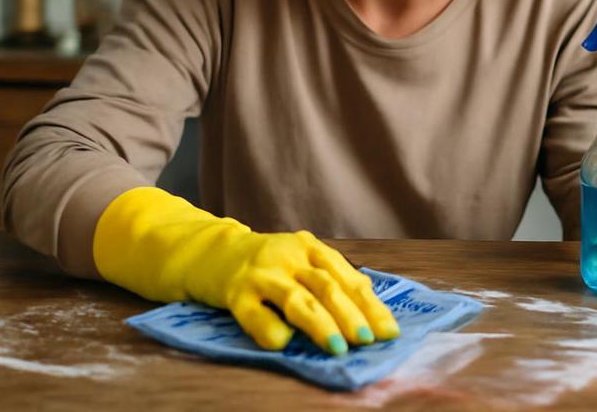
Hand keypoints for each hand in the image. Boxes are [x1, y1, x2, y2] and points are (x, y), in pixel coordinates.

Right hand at [93, 187, 398, 353]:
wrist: (207, 252)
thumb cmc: (265, 265)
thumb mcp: (298, 265)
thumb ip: (328, 283)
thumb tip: (370, 315)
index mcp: (310, 248)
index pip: (348, 277)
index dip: (370, 305)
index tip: (389, 331)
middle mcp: (288, 255)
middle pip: (326, 285)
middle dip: (351, 315)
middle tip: (368, 340)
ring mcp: (261, 272)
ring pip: (296, 298)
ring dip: (320, 324)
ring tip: (338, 347)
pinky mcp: (234, 291)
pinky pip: (254, 313)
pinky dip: (270, 329)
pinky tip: (284, 343)